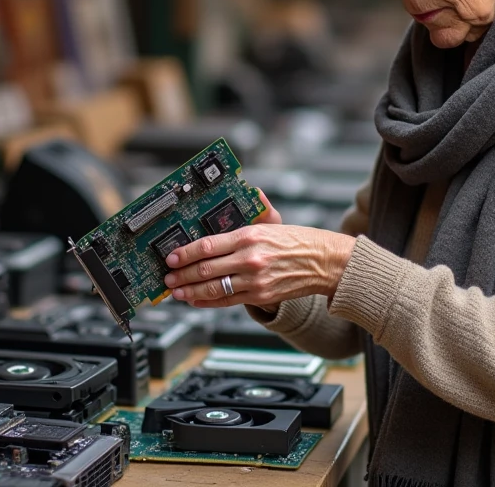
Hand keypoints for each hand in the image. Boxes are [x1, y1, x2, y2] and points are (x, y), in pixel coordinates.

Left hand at [163, 191, 356, 309]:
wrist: (326, 264)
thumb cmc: (301, 241)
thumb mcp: (277, 221)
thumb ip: (259, 208)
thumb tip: (252, 192)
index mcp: (250, 236)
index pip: (208, 245)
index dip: (186, 252)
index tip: (172, 256)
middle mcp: (250, 258)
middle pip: (206, 269)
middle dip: (182, 274)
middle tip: (167, 276)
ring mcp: (254, 280)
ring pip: (213, 288)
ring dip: (190, 291)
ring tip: (176, 291)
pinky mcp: (260, 295)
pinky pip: (227, 300)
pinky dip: (208, 301)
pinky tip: (196, 300)